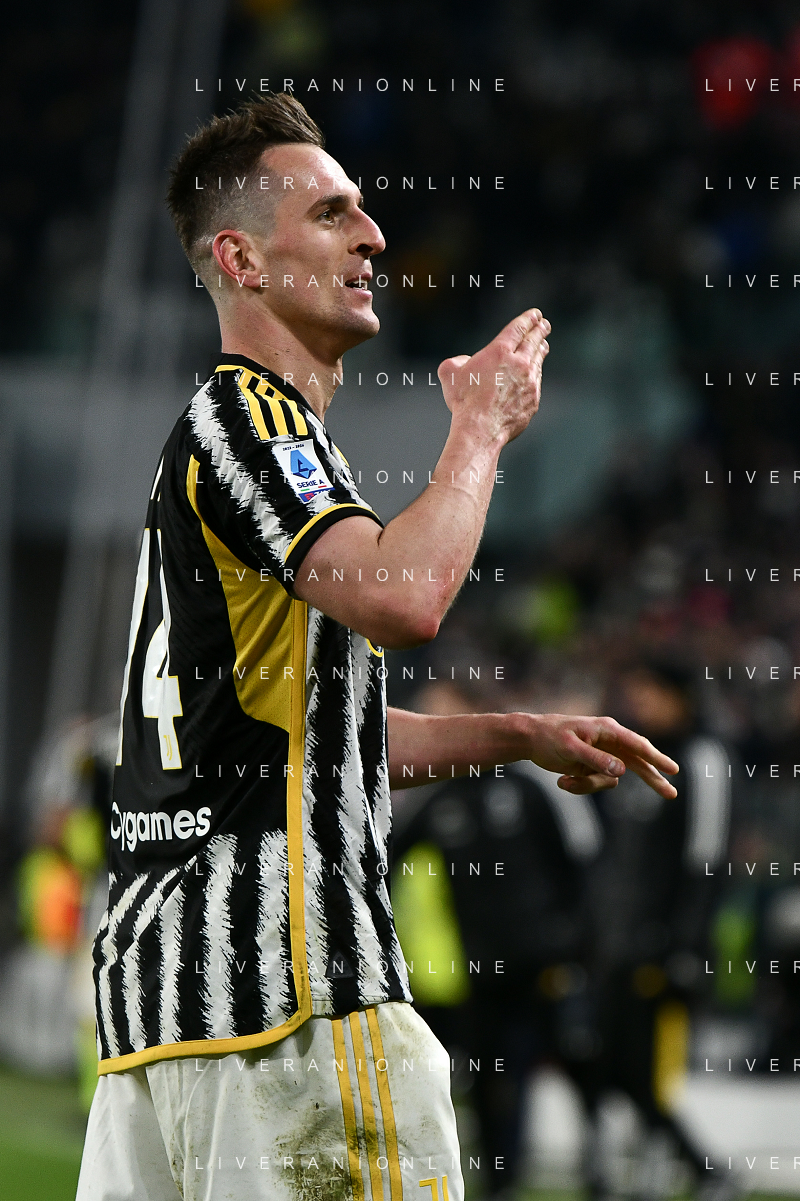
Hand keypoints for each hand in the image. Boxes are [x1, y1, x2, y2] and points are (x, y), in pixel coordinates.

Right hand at [438, 308, 549, 445]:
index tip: (535, 314)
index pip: (518, 329)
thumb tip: (465, 362)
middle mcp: (519, 364)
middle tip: (544, 325)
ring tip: (543, 345)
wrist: (480, 428)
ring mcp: (529, 383)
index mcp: (500, 352)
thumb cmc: (463, 401)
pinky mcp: (533, 400)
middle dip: (540, 331)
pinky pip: (536, 382)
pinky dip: (536, 374)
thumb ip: (458, 360)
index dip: (528, 319)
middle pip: (533, 342)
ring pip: (537, 361)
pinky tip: (535, 373)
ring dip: (540, 351)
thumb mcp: (449, 373)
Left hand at [523, 713, 678, 796]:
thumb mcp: (570, 749)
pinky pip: (596, 784)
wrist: (530, 739)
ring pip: (611, 779)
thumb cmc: (549, 737)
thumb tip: (622, 771)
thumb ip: (595, 759)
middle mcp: (609, 742)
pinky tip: (562, 780)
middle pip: (637, 763)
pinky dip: (580, 787)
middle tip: (671, 794)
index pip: (637, 745)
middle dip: (651, 778)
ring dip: (589, 786)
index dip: (656, 758)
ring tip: (565, 781)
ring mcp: (602, 755)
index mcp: (607, 730)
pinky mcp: (593, 766)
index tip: (673, 770)